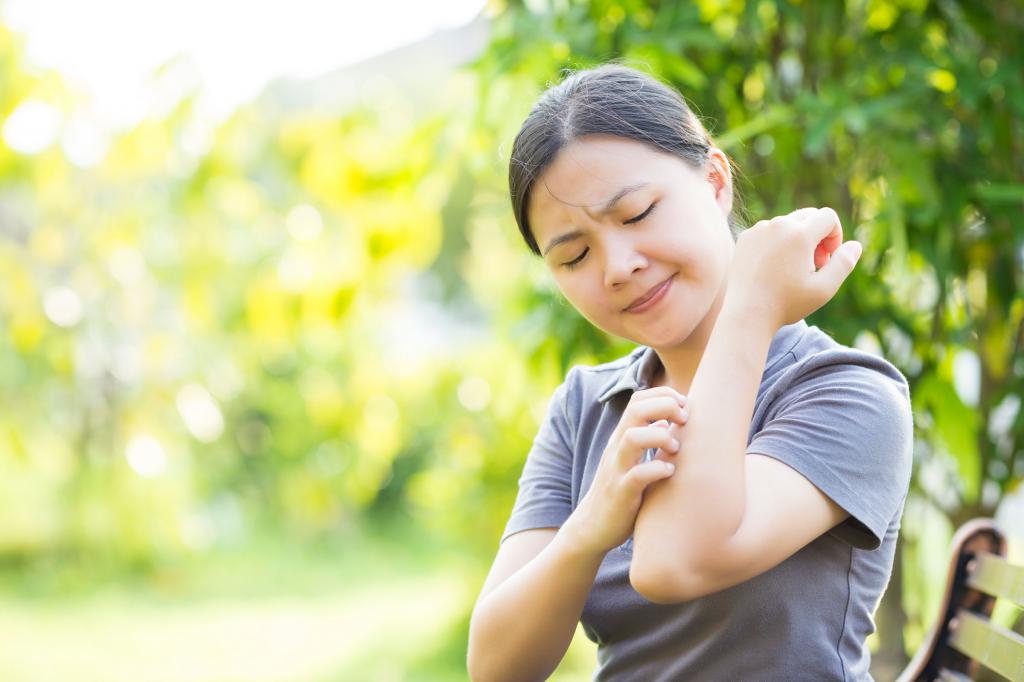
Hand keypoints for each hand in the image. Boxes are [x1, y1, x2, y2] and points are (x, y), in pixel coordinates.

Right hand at [566, 387, 688, 555]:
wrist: (592, 527)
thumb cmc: (620, 492)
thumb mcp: (631, 460)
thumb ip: (647, 440)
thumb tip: (667, 421)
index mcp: (621, 438)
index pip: (638, 400)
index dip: (663, 395)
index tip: (683, 405)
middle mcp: (616, 448)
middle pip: (636, 410)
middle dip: (664, 406)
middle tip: (684, 418)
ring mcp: (617, 469)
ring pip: (633, 438)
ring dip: (660, 437)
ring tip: (675, 447)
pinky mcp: (621, 493)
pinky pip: (637, 476)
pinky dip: (657, 470)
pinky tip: (669, 472)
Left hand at [725, 207, 862, 329]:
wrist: (745, 313)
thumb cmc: (786, 304)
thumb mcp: (824, 288)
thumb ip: (844, 263)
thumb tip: (855, 245)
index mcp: (799, 234)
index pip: (828, 216)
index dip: (835, 236)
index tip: (828, 259)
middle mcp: (777, 225)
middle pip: (809, 215)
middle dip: (818, 236)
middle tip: (813, 264)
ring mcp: (758, 229)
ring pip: (788, 223)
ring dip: (797, 239)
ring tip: (793, 269)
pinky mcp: (745, 237)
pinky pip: (769, 231)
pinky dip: (777, 243)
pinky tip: (774, 268)